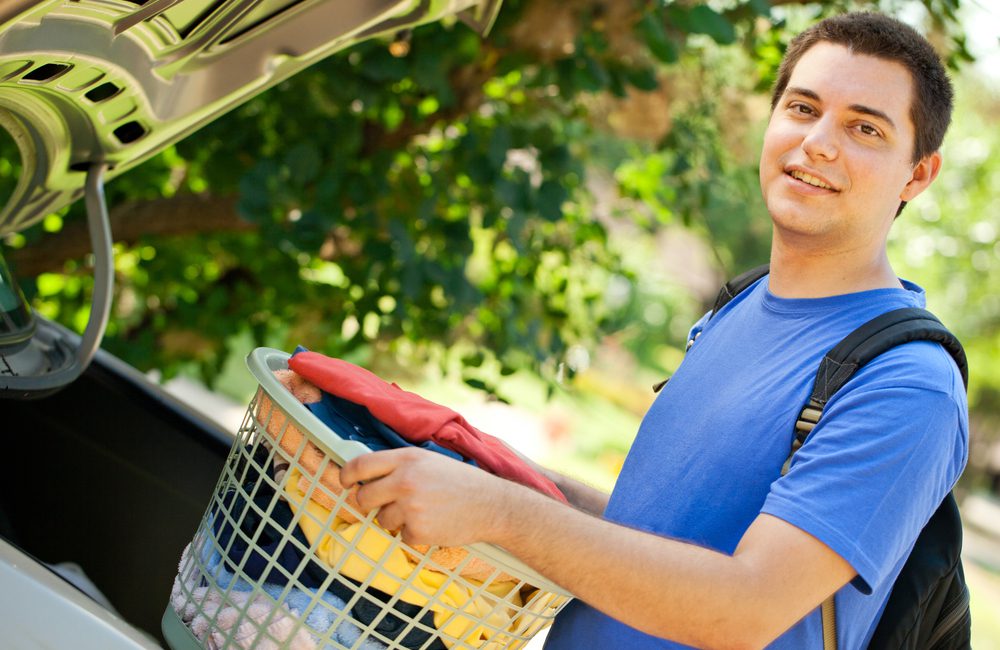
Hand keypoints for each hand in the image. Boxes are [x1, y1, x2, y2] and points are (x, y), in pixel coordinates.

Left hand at [339, 447, 513, 547]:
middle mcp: (405, 481)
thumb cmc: (461, 481)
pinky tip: (435, 523)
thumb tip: (368, 475)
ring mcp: (410, 507)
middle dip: (369, 503)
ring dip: (397, 520)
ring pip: (382, 520)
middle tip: (386, 503)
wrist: (491, 504)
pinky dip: (415, 534)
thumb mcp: (430, 460)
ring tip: (424, 511)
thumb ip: (400, 465)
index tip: (345, 483)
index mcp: (407, 459)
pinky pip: (402, 536)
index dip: (346, 476)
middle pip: (363, 498)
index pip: (361, 466)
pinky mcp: (418, 530)